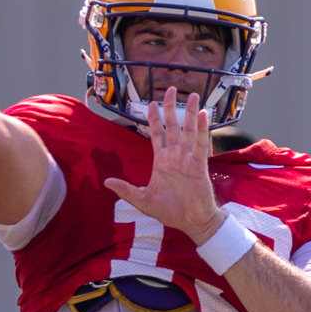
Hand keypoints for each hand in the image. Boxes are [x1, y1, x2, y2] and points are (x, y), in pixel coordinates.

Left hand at [102, 88, 227, 247]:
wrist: (191, 222)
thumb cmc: (169, 211)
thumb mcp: (142, 200)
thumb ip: (125, 189)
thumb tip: (107, 181)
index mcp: (162, 161)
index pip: (157, 134)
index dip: (153, 119)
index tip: (151, 103)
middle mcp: (175, 156)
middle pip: (173, 126)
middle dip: (171, 108)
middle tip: (171, 89)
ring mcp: (188, 159)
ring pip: (189, 131)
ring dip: (191, 113)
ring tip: (194, 96)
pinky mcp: (199, 165)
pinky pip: (200, 144)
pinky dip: (202, 129)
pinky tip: (203, 115)